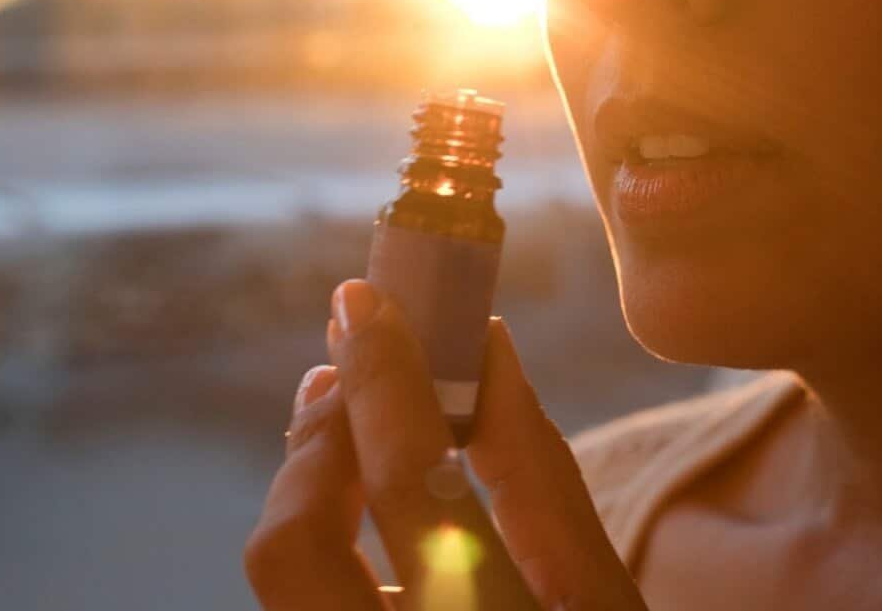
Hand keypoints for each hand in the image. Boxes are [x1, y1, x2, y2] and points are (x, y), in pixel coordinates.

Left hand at [245, 279, 648, 609]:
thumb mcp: (600, 599)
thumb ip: (538, 471)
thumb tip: (484, 346)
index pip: (415, 487)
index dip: (385, 378)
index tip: (364, 300)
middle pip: (293, 543)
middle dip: (317, 433)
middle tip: (345, 363)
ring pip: (281, 572)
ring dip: (308, 476)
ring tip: (344, 418)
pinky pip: (301, 593)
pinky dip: (317, 525)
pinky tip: (350, 496)